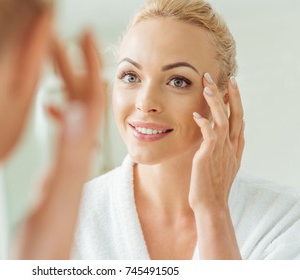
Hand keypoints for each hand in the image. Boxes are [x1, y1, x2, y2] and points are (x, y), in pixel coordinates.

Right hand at [14, 31, 104, 258]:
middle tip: (61, 40)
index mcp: (76, 158)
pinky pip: (67, 137)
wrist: (45, 264)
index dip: (88, 68)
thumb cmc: (46, 243)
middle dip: (71, 69)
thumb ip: (69, 157)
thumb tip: (82, 114)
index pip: (90, 103)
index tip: (85, 38)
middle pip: (80, 104)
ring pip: (74, 117)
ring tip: (57, 65)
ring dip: (67, 88)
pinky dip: (61, 117)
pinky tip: (54, 109)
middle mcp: (75, 158)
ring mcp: (68, 165)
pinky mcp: (60, 175)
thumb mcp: (54, 196)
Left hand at [189, 73, 243, 211]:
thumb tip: (235, 128)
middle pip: (234, 116)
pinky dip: (204, 123)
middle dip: (230, 95)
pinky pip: (208, 136)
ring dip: (216, 103)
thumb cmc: (213, 185)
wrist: (211, 205)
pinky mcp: (207, 157)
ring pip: (222, 121)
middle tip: (223, 77)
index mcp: (234, 147)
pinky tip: (196, 114)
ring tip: (208, 87)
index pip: (238, 118)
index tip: (231, 84)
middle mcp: (230, 147)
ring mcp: (220, 152)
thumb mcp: (225, 163)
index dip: (236, 101)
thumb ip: (229, 145)